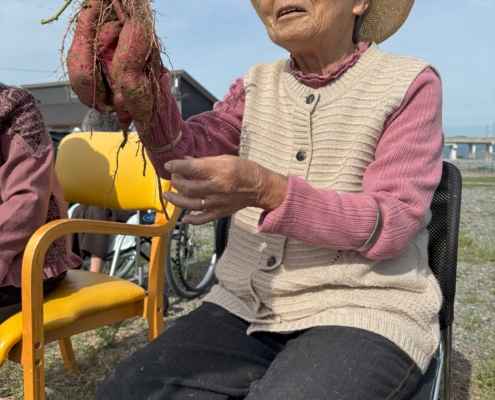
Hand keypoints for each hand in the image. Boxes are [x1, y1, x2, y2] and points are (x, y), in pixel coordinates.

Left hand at [161, 156, 287, 224]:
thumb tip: (185, 160)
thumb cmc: (243, 169)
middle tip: (174, 176)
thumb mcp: (224, 159)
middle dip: (176, 181)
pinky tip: (184, 218)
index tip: (168, 165)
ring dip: (175, 200)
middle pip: (188, 187)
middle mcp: (217, 188)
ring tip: (167, 195)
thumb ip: (204, 161)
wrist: (260, 187)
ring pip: (190, 203)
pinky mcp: (220, 212)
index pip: (192, 168)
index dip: (176, 166)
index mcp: (219, 171)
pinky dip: (192, 220)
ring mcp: (218, 202)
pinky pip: (203, 219)